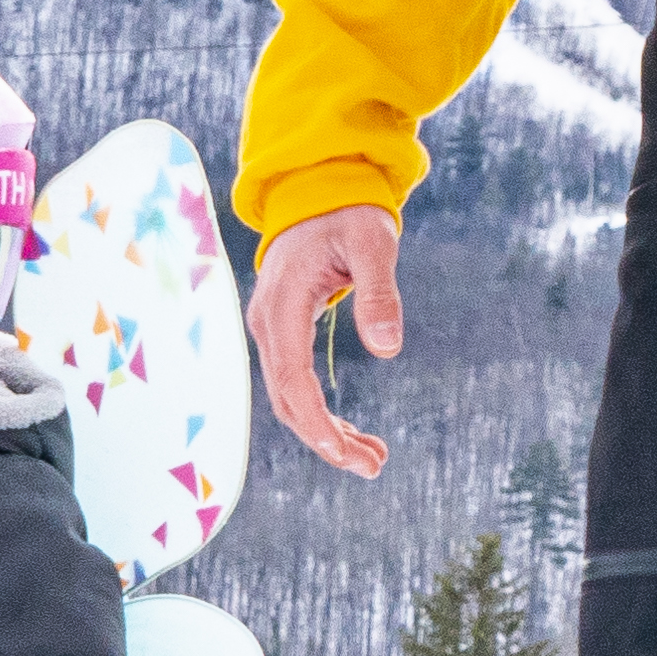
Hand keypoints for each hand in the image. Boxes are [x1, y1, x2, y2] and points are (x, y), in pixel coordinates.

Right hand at [248, 206, 402, 481]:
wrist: (318, 190)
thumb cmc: (347, 213)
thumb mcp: (373, 244)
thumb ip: (379, 292)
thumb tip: (389, 349)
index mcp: (283, 305)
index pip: (293, 381)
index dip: (317, 423)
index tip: (346, 455)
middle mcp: (267, 323)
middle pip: (288, 400)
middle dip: (327, 440)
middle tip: (374, 465)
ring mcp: (270, 329)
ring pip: (290, 398)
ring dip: (327, 432)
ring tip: (373, 457)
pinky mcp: (282, 332)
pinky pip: (295, 384)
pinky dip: (322, 413)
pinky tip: (353, 432)